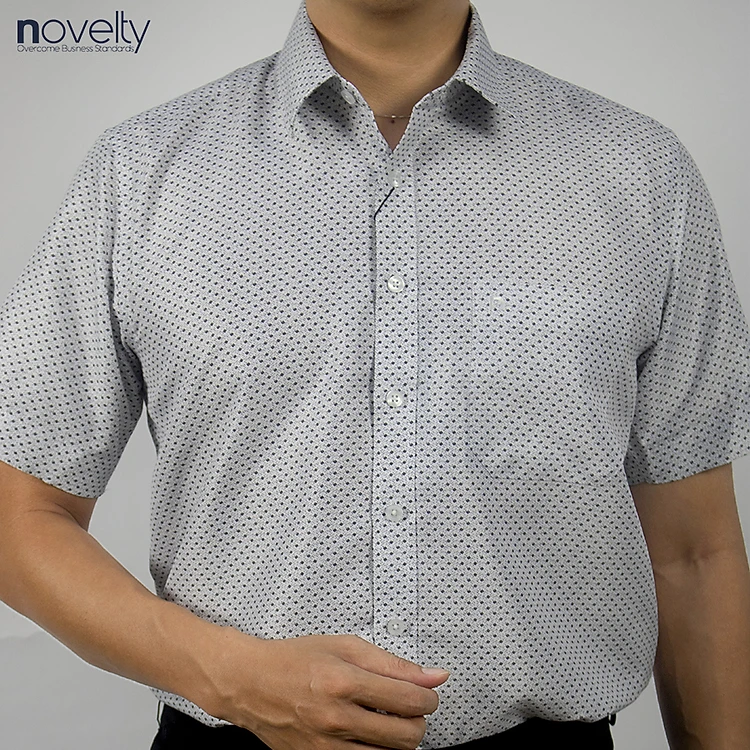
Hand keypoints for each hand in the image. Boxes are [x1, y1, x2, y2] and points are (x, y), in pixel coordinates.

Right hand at [203, 630, 449, 748]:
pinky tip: (369, 733)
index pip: (407, 699)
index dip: (428, 697)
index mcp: (343, 682)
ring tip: (387, 720)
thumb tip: (435, 676)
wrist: (249, 683)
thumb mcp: (345, 646)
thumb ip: (392, 662)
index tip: (427, 692)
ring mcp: (325, 747)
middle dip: (418, 720)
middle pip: (406, 736)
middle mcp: (335, 718)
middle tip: (409, 707)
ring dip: (399, 739)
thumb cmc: (295, 658)